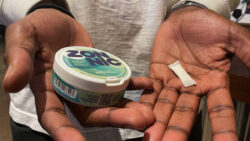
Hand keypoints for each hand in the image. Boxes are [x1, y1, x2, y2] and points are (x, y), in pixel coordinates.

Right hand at [3, 9, 154, 140]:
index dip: (64, 132)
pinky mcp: (100, 72)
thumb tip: (10, 85)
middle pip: (90, 114)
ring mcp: (88, 84)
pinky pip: (117, 82)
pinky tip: (147, 85)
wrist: (58, 20)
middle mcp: (70, 92)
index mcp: (47, 89)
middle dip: (114, 120)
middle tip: (140, 121)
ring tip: (149, 112)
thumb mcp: (24, 37)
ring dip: (128, 108)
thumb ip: (19, 59)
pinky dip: (133, 85)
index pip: (53, 116)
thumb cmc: (37, 28)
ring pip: (107, 102)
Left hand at [140, 7, 249, 140]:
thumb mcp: (230, 37)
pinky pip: (150, 91)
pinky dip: (145, 103)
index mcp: (213, 82)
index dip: (222, 129)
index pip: (220, 110)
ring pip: (165, 107)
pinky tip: (138, 116)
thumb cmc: (208, 26)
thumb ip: (246, 51)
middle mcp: (192, 88)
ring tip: (150, 138)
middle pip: (185, 114)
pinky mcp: (157, 75)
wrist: (185, 18)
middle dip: (177, 130)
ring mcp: (173, 82)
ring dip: (157, 122)